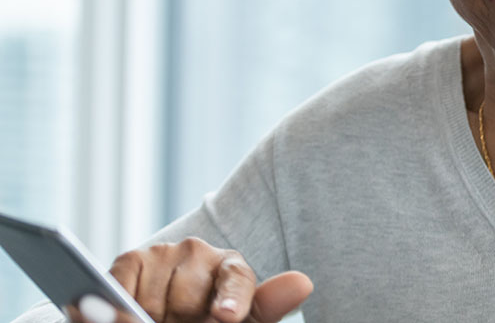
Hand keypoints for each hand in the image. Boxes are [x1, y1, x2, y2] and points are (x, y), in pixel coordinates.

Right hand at [65, 237, 311, 322]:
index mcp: (234, 268)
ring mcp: (165, 253)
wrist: (174, 315)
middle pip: (188, 298)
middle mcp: (200, 252)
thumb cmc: (214, 320)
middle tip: (184, 322)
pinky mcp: (131, 260)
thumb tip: (302, 282)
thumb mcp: (243, 321)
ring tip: (159, 320)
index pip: (237, 279)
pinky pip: (119, 289)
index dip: (232, 299)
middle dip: (183, 321)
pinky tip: (126, 314)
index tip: (226, 317)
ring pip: (150, 300)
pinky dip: (118, 309)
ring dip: (152, 318)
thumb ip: (266, 308)